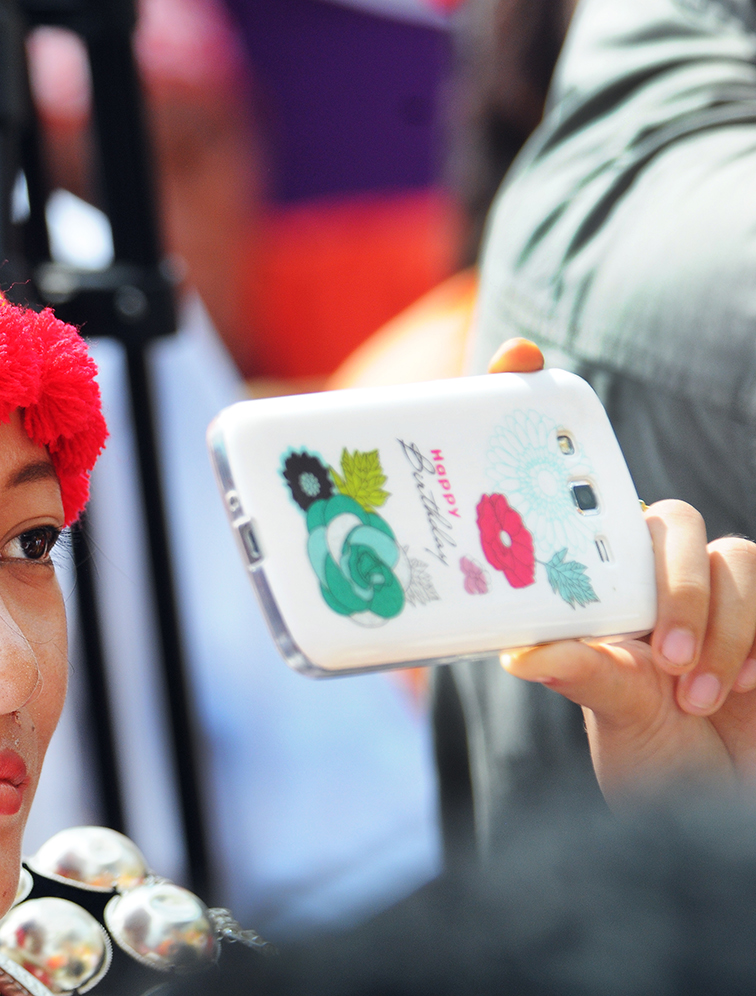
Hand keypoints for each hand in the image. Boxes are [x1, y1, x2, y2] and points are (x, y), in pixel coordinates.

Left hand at [484, 340, 755, 802]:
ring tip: (699, 692)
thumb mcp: (613, 720)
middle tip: (660, 655)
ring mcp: (714, 586)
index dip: (537, 404)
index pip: (566, 488)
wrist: (727, 815)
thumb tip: (522, 653)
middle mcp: (646, 574)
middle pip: (664, 518)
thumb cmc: (656, 767)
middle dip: (672, 584)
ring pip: (730, 553)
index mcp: (592, 588)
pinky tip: (743, 689)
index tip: (515, 354)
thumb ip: (586, 677)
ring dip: (719, 623)